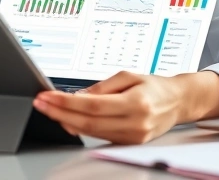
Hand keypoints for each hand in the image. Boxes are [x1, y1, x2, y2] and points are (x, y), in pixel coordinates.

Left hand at [32, 71, 187, 144]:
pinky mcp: (129, 143)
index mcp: (136, 103)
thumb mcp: (129, 76)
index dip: (66, 103)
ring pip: (91, 132)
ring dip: (66, 121)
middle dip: (59, 113)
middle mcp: (135, 123)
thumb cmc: (155, 86)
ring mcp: (132, 137)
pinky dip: (81, 128)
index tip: (48, 97)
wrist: (178, 102)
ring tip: (50, 109)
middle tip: (41, 103)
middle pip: (88, 122)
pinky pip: (99, 136)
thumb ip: (103, 87)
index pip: (93, 105)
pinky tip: (68, 119)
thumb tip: (77, 96)